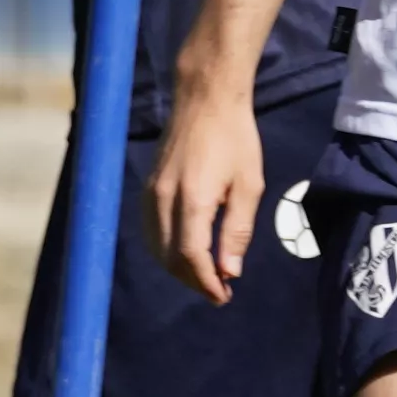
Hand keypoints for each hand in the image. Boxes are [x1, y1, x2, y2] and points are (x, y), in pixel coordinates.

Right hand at [159, 106, 272, 297]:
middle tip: (219, 290)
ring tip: (205, 276)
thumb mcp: (249, 185)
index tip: (223, 296)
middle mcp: (164, 200)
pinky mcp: (147, 188)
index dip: (206, 282)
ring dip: (178, 268)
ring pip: (156, 248)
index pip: (191, 257)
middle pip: (170, 258)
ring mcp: (150, 194)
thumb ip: (237, 230)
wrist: (204, 100)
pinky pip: (151, 231)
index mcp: (192, 200)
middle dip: (193, 280)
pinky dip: (166, 250)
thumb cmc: (235, 139)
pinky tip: (185, 253)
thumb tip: (230, 272)